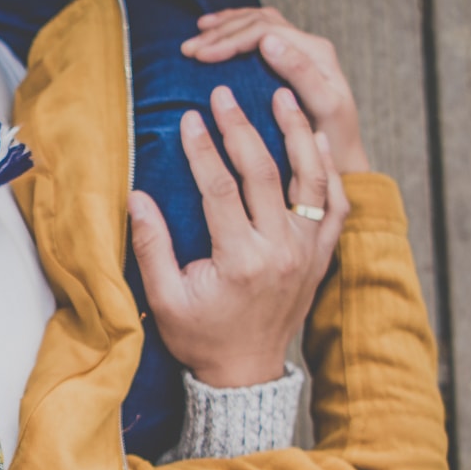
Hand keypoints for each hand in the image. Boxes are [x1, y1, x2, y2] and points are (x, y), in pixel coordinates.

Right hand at [129, 84, 350, 386]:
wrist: (246, 374)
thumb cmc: (201, 336)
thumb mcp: (166, 298)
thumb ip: (151, 246)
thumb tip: (136, 197)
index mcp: (240, 260)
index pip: (220, 188)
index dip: (203, 149)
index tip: (190, 117)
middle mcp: (281, 251)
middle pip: (265, 173)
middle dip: (242, 128)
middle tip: (227, 95)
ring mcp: (307, 253)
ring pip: (310, 180)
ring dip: (297, 134)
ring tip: (284, 97)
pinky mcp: (321, 256)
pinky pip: (334, 206)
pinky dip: (328, 171)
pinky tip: (316, 140)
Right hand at [181, 7, 369, 174]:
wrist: (343, 155)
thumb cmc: (332, 138)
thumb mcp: (322, 106)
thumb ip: (299, 72)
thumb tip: (267, 41)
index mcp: (316, 52)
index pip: (266, 31)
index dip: (230, 39)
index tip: (201, 56)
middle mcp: (308, 44)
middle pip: (259, 22)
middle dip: (221, 32)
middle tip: (189, 49)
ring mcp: (298, 49)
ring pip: (256, 21)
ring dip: (224, 26)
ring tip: (196, 36)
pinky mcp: (288, 58)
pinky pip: (257, 31)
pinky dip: (233, 28)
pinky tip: (213, 31)